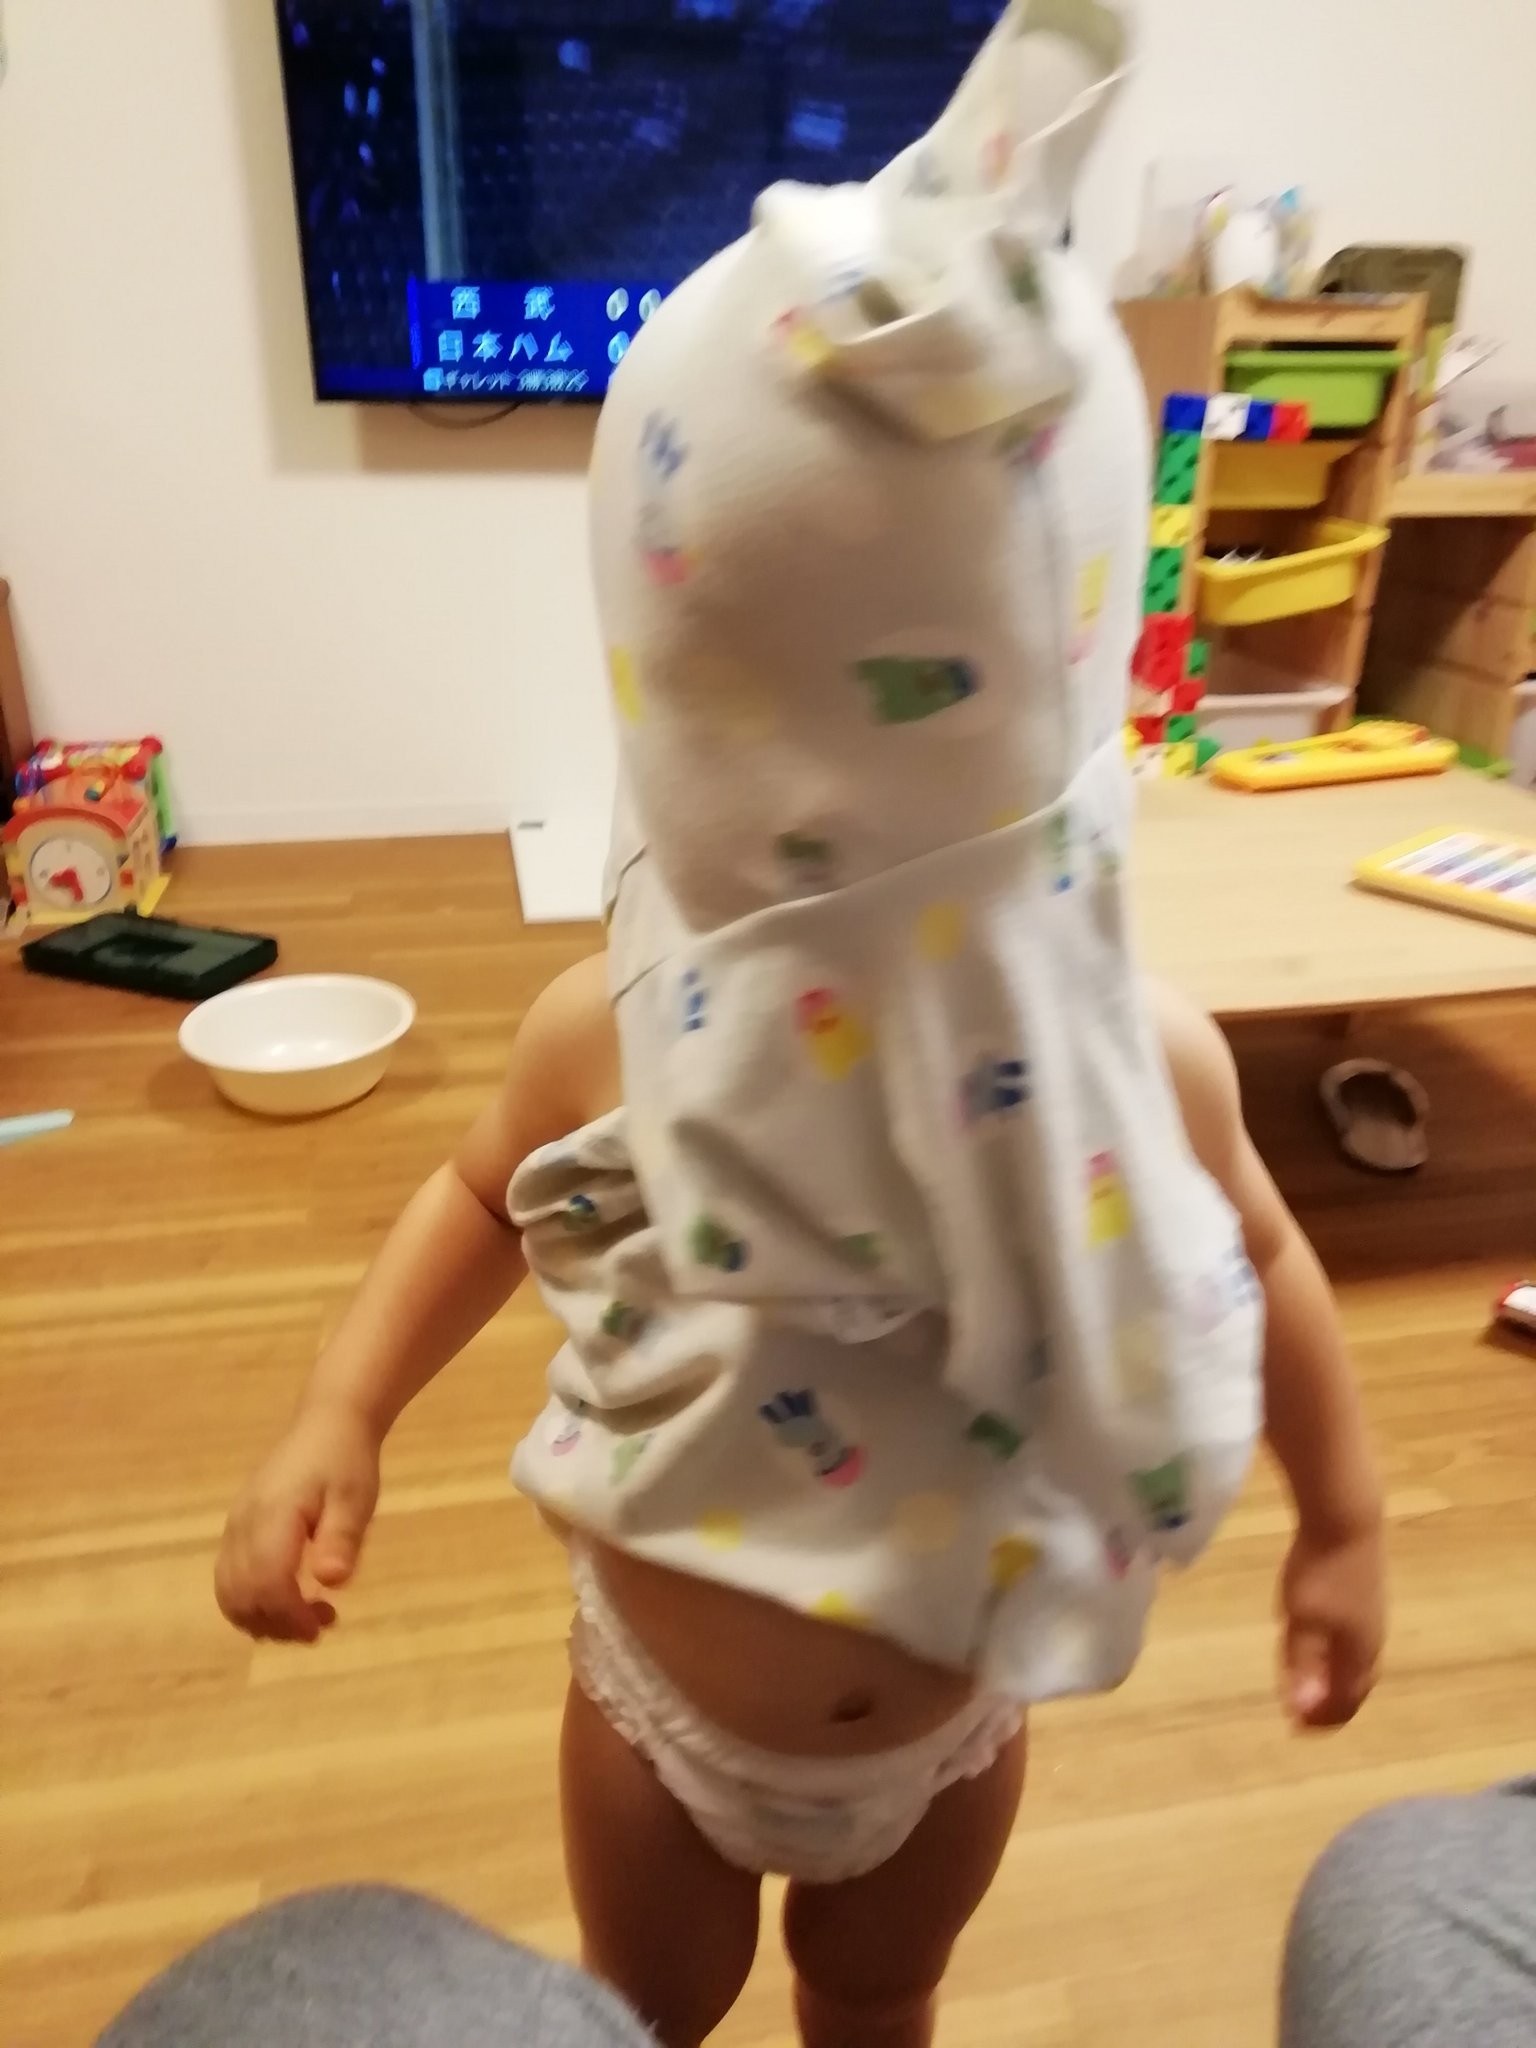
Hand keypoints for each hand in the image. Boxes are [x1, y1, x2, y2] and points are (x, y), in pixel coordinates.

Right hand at [215, 1402, 380, 1643]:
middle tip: (318, 1628)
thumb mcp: (356, 1499)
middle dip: (276, 1624)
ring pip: (228, 1591)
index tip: (320, 1629)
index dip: (288, 1616)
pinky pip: (229, 1576)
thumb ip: (342, 1539)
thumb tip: (332, 1581)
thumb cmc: (346, 1461)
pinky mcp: (237, 1527)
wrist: (327, 1423)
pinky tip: (286, 1601)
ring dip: (261, 1617)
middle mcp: (243, 1523)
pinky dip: (250, 1601)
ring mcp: (235, 1525)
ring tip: (305, 1619)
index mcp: (273, 1515)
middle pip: (240, 1594)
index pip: (266, 1582)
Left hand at [1278, 1521, 1385, 1728]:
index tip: (1295, 1726)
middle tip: (1303, 1709)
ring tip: (1310, 1682)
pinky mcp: (1368, 1596)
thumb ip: (1301, 1664)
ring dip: (1335, 1679)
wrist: (1346, 1520)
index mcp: (1358, 1653)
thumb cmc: (1320, 1571)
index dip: (1322, 1717)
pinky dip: (1337, 1656)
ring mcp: (1374, 1617)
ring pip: (1357, 1662)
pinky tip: (1320, 1642)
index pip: (1345, 1701)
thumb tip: (1301, 1708)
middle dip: (1331, 1703)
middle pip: (1355, 1685)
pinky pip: (1355, 1641)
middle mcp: (1373, 1641)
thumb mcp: (1302, 1620)